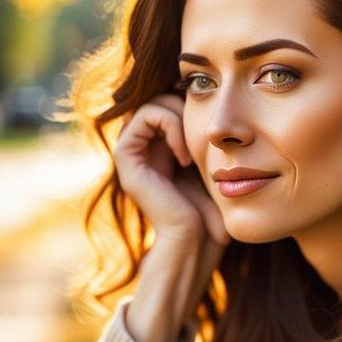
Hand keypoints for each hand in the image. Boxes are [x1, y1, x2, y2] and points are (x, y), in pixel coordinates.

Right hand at [111, 94, 229, 256]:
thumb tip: (216, 110)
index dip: (190, 107)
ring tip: (194, 149)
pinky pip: (145, 115)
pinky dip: (170, 125)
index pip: (170, 105)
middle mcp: (142, 149)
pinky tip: (185, 156)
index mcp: (160, 152)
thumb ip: (206, 143)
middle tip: (203, 135)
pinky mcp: (126, 157)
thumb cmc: (212, 215)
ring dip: (179, 115)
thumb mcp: (212, 170)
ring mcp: (132, 152)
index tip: (210, 131)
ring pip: (151, 101)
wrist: (197, 242)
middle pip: (158, 98)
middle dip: (184, 106)